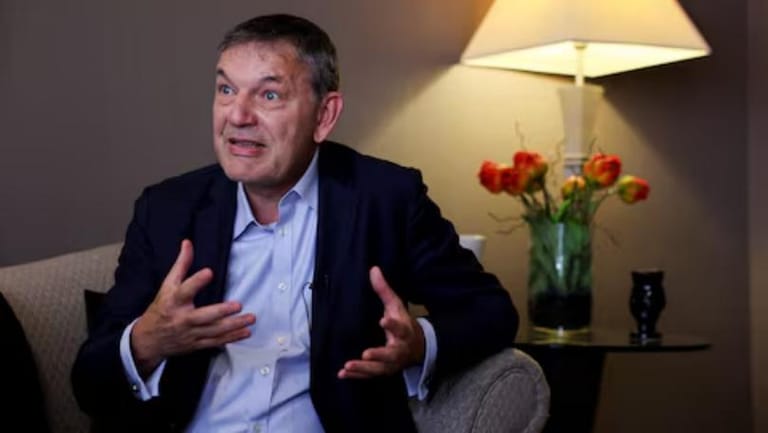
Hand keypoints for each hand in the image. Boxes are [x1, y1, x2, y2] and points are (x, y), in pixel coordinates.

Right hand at [131, 239, 255, 376]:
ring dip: (234, 325)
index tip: (209, 272)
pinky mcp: (197, 344)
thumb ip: (181, 264)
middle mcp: (182, 319)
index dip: (196, 281)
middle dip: (221, 312)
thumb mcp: (167, 285)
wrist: (149, 340)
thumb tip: (187, 243)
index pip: (185, 290)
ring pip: (214, 331)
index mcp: (174, 301)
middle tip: (238, 305)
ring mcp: (191, 333)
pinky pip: (216, 341)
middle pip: (203, 316)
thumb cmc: (161, 308)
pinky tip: (246, 332)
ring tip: (250, 318)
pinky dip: (232, 337)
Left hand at [338, 266, 424, 378]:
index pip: (400, 327)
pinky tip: (342, 373)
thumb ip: (384, 290)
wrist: (418, 347)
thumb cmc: (403, 323)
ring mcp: (391, 363)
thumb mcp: (396, 306)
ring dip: (363, 369)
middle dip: (378, 355)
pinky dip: (356, 375)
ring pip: (378, 368)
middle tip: (365, 354)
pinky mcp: (383, 370)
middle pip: (390, 354)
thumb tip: (373, 269)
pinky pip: (369, 375)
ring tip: (347, 366)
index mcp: (404, 331)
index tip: (384, 320)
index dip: (392, 325)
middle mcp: (399, 349)